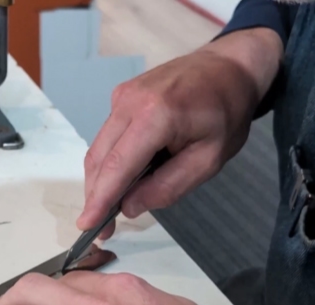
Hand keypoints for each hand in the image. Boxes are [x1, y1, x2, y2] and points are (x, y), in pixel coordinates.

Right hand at [80, 28, 282, 238]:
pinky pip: (107, 138)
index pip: (117, 166)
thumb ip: (168, 187)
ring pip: (98, 149)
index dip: (99, 199)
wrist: (228, 67)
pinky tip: (123, 177)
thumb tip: (128, 207)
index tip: (86, 225)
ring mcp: (122, 96)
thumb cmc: (226, 114)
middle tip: (102, 228)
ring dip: (100, 182)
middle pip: (99, 158)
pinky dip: (109, 162)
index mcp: (156, 115)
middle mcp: (130, 101)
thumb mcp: (208, 160)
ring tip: (109, 209)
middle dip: (96, 197)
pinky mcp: (120, 97)